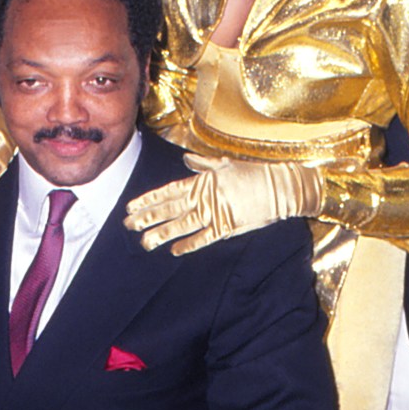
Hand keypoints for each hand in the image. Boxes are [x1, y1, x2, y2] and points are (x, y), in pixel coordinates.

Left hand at [124, 154, 322, 254]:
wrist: (280, 186)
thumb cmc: (253, 173)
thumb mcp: (226, 164)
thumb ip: (203, 164)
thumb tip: (187, 158)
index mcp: (202, 181)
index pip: (168, 192)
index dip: (148, 200)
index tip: (131, 206)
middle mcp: (205, 196)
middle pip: (170, 208)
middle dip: (148, 217)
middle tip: (128, 225)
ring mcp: (216, 212)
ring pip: (183, 224)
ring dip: (163, 233)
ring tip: (145, 242)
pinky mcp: (229, 226)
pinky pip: (205, 237)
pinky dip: (190, 244)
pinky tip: (175, 251)